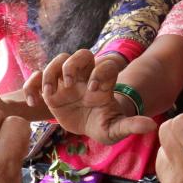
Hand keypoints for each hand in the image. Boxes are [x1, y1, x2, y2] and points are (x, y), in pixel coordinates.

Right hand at [32, 49, 155, 143]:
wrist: (89, 126)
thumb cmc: (105, 124)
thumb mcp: (117, 128)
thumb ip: (131, 126)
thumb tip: (151, 127)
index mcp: (104, 83)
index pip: (106, 65)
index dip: (100, 73)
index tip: (94, 92)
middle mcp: (86, 77)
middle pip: (82, 54)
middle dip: (75, 64)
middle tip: (71, 83)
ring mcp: (67, 81)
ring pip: (59, 60)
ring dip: (52, 72)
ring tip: (50, 93)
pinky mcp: (51, 89)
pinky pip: (36, 77)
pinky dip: (31, 85)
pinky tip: (32, 102)